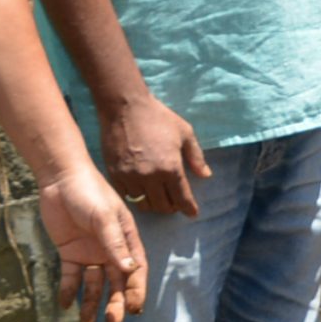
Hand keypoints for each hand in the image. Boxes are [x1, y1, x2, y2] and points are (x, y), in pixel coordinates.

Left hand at [37, 163, 147, 321]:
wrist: (60, 180)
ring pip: (95, 284)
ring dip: (92, 302)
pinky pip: (71, 277)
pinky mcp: (70, 253)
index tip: (134, 309)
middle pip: (116, 282)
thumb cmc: (89, 193)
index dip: (136, 291)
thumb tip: (129, 271)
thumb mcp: (104, 217)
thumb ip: (114, 243)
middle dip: (115, 303)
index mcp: (126, 239)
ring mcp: (90, 252)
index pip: (136, 271)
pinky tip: (65, 304)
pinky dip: (69, 291)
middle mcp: (111, 249)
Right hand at [99, 92, 210, 217]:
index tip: (192, 213)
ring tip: (159, 198)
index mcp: (171, 168)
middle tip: (175, 203)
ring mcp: (130, 177)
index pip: (182, 198)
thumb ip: (196, 157)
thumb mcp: (185, 133)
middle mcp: (150, 177)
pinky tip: (141, 192)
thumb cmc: (159, 118)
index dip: (188, 208)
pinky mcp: (114, 175)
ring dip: (154, 204)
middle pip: (163, 205)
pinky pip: (126, 196)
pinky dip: (136, 198)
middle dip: (172, 207)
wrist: (125, 108)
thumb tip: (206, 175)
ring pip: (144, 204)